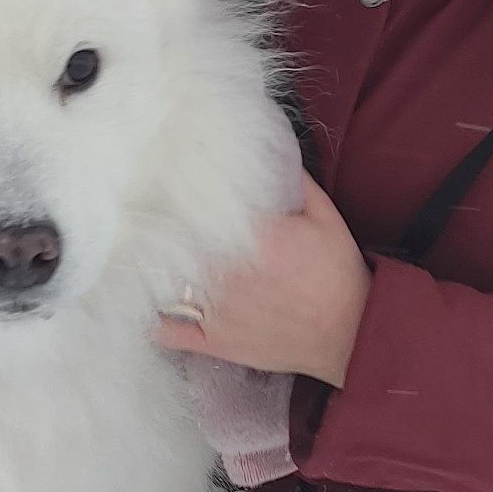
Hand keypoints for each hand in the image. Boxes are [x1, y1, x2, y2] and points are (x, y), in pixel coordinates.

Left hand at [155, 172, 370, 387]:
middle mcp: (229, 274)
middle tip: (144, 214)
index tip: (165, 186)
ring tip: (141, 248)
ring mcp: (217, 310)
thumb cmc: (339, 274)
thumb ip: (297, 182)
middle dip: (161, 228)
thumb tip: (272, 151)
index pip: (199, 208)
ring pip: (165, 282)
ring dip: (153, 265)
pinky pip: (166, 330)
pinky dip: (151, 315)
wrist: (351, 332)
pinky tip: (143, 297)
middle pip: (175, 242)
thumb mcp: (325, 216)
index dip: (179, 195)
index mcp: (256, 237)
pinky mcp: (214, 340)